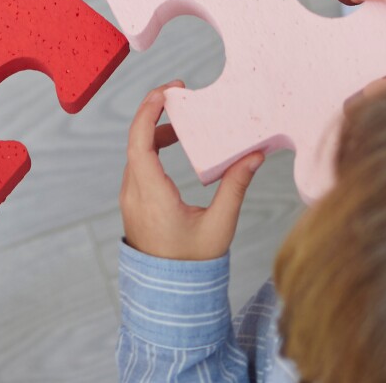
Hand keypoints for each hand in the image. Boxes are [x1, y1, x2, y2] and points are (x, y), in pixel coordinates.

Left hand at [120, 83, 262, 260]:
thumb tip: (255, 155)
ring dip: (154, 129)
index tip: (166, 92)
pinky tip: (173, 142)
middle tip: (177, 92)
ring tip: (181, 119)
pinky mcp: (133, 201)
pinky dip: (151, 146)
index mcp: (152, 196)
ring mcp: (130, 197)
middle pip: (136, 140)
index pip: (140, 144)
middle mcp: (134, 193)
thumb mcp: (220, 225)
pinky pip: (137, 163)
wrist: (169, 293)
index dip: (149, 113)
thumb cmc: (194, 263)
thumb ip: (235, 187)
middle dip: (154, 111)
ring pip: (135, 151)